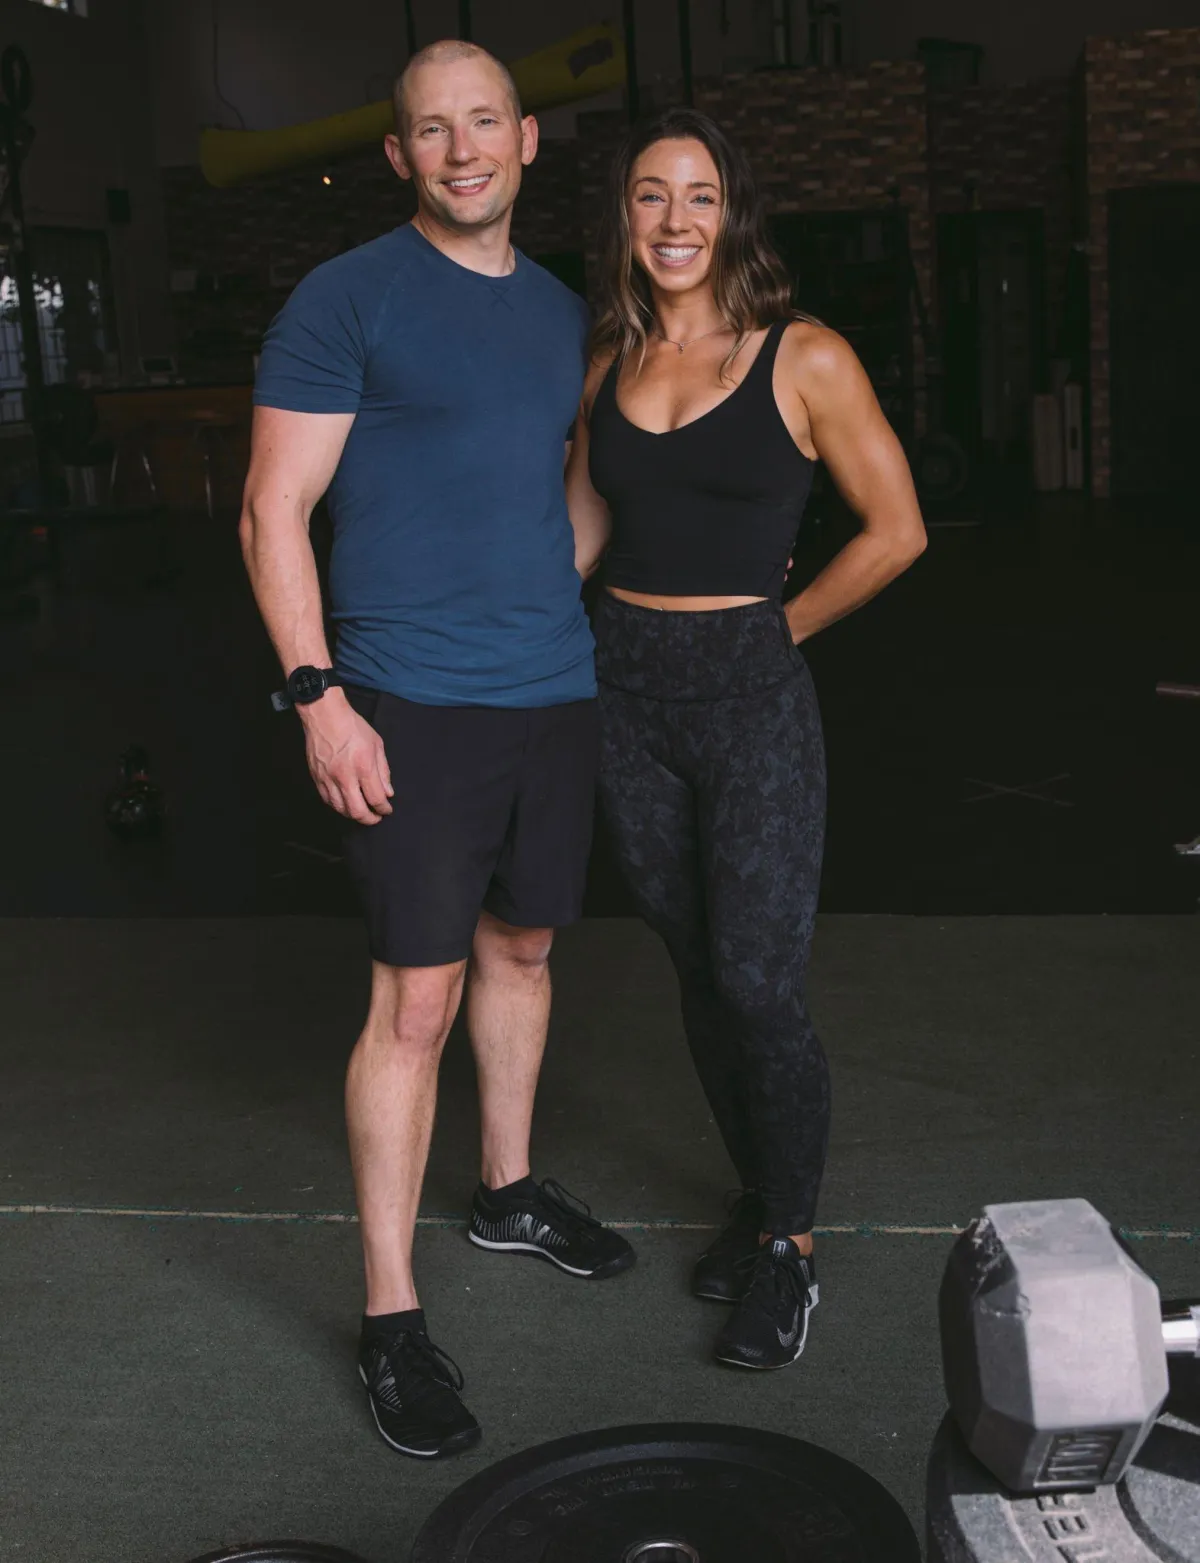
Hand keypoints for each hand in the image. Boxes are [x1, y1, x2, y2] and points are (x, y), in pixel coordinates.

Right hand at [299, 688, 392, 823]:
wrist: (324, 715)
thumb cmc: (352, 726)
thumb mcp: (377, 744)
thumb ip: (383, 771)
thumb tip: (388, 792)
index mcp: (363, 767)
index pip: (376, 798)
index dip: (384, 808)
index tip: (387, 809)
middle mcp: (345, 776)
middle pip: (357, 810)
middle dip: (369, 819)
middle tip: (376, 817)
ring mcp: (328, 778)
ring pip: (340, 809)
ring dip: (353, 815)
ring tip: (361, 812)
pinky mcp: (317, 777)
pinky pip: (327, 800)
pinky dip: (338, 806)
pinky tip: (345, 804)